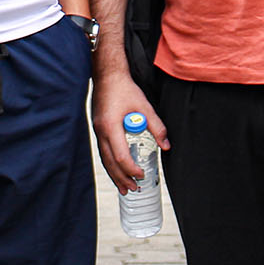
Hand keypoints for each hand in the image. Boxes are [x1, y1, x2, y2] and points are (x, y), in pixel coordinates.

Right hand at [92, 71, 167, 192]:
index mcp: (111, 127)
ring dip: (114, 174)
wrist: (107, 75)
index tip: (142, 175)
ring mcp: (97, 131)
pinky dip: (110, 163)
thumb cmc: (125, 89)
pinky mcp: (98, 129)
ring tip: (123, 187)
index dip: (131, 169)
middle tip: (133, 189)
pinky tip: (116, 169)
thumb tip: (166, 145)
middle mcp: (101, 131)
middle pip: (110, 162)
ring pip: (104, 159)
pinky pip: (103, 151)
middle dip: (121, 178)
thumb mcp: (144, 106)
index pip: (120, 156)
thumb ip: (156, 126)